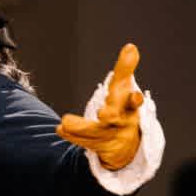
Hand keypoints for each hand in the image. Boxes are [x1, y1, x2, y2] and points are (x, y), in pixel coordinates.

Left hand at [57, 43, 143, 169]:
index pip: (134, 102)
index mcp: (130, 106)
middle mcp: (123, 122)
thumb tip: (131, 46)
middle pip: (116, 118)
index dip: (135, 99)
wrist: (127, 144)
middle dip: (111, 115)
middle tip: (103, 113)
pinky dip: (73, 136)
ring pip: (97, 133)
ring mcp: (112, 137)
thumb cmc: (124, 108)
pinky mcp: (101, 148)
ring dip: (81, 128)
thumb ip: (125, 69)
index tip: (135, 96)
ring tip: (65, 121)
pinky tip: (60, 129)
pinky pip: (86, 142)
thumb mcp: (123, 88)